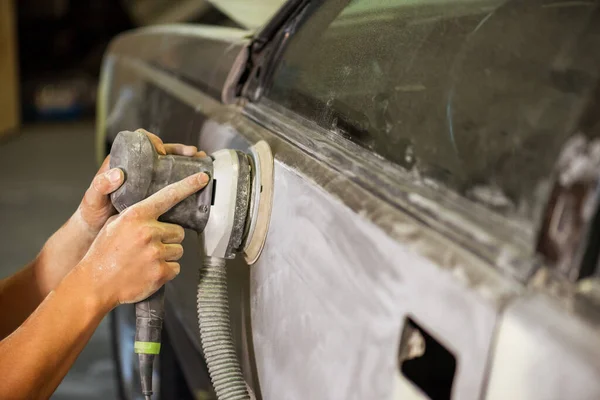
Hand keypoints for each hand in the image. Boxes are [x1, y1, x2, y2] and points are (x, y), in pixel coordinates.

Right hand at [33, 130, 205, 297]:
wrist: (95, 284)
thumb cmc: (104, 253)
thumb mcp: (115, 224)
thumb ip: (137, 215)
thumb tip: (157, 208)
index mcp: (136, 216)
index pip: (168, 196)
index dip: (188, 185)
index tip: (203, 177)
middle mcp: (149, 232)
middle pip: (178, 231)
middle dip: (168, 238)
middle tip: (150, 247)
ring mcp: (156, 253)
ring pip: (178, 250)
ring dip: (167, 255)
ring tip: (147, 260)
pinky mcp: (161, 272)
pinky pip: (176, 268)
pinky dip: (166, 271)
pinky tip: (149, 272)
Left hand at [75, 129, 205, 235]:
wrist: (98, 233)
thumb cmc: (93, 213)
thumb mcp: (93, 198)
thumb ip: (101, 185)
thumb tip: (118, 174)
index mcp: (123, 163)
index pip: (141, 142)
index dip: (154, 141)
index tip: (161, 151)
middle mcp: (138, 170)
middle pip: (162, 152)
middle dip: (179, 150)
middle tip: (191, 153)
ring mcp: (148, 183)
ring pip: (170, 167)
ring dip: (187, 163)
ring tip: (200, 162)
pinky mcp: (155, 197)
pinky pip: (172, 186)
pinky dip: (184, 183)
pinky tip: (195, 184)